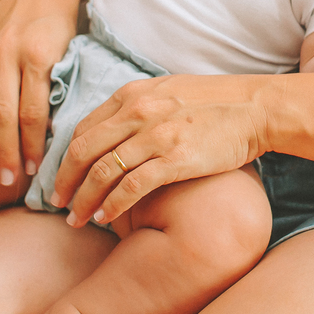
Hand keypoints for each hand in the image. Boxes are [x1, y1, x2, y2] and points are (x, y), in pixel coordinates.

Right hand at [0, 0, 76, 187]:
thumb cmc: (62, 25)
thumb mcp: (69, 54)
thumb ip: (57, 87)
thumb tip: (51, 130)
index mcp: (39, 57)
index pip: (34, 111)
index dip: (32, 143)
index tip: (32, 168)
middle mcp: (9, 52)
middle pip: (3, 110)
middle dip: (4, 148)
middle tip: (4, 178)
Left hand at [50, 74, 271, 225]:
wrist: (255, 108)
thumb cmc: (214, 103)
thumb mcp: (166, 93)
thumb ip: (136, 109)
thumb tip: (111, 132)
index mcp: (132, 95)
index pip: (83, 128)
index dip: (65, 157)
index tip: (62, 178)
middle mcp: (138, 112)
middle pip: (82, 150)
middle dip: (64, 181)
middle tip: (58, 203)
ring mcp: (156, 135)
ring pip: (102, 171)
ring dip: (84, 199)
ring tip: (77, 220)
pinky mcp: (175, 158)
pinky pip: (131, 186)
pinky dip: (112, 205)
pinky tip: (105, 219)